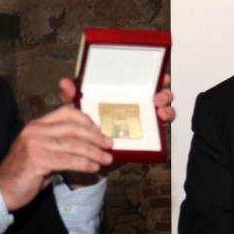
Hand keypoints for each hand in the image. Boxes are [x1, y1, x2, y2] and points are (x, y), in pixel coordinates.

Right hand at [0, 106, 112, 210]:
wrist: (3, 190)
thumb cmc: (27, 172)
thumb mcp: (43, 152)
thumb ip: (60, 144)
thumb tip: (89, 143)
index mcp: (37, 125)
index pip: (66, 112)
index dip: (86, 120)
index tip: (100, 130)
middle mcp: (35, 130)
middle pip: (73, 127)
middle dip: (95, 136)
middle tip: (109, 144)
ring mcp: (35, 144)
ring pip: (73, 144)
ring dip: (94, 152)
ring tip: (106, 159)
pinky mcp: (37, 160)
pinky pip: (67, 160)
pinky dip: (84, 164)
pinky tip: (93, 168)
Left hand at [56, 75, 175, 187]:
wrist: (83, 156)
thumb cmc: (81, 125)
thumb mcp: (74, 110)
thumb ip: (71, 96)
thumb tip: (65, 83)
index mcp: (124, 94)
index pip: (145, 81)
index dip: (157, 77)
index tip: (162, 77)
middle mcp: (138, 106)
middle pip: (160, 96)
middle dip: (164, 94)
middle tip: (156, 98)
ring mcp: (143, 122)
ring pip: (165, 112)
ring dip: (167, 110)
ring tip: (159, 112)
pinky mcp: (143, 140)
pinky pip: (159, 135)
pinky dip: (162, 130)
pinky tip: (157, 125)